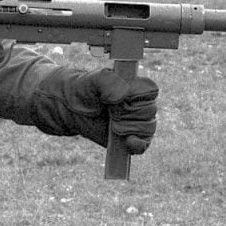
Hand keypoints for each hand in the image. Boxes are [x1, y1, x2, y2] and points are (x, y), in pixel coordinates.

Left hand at [36, 67, 158, 153]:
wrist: (73, 108)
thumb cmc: (85, 89)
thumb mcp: (93, 80)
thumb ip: (107, 81)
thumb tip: (123, 94)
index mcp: (137, 84)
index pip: (151, 91)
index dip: (137, 96)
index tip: (121, 97)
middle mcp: (141, 103)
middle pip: (149, 111)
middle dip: (129, 113)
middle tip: (110, 110)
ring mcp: (138, 121)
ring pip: (148, 128)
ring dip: (130, 127)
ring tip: (112, 124)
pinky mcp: (132, 138)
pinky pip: (144, 145)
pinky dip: (138, 145)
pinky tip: (128, 142)